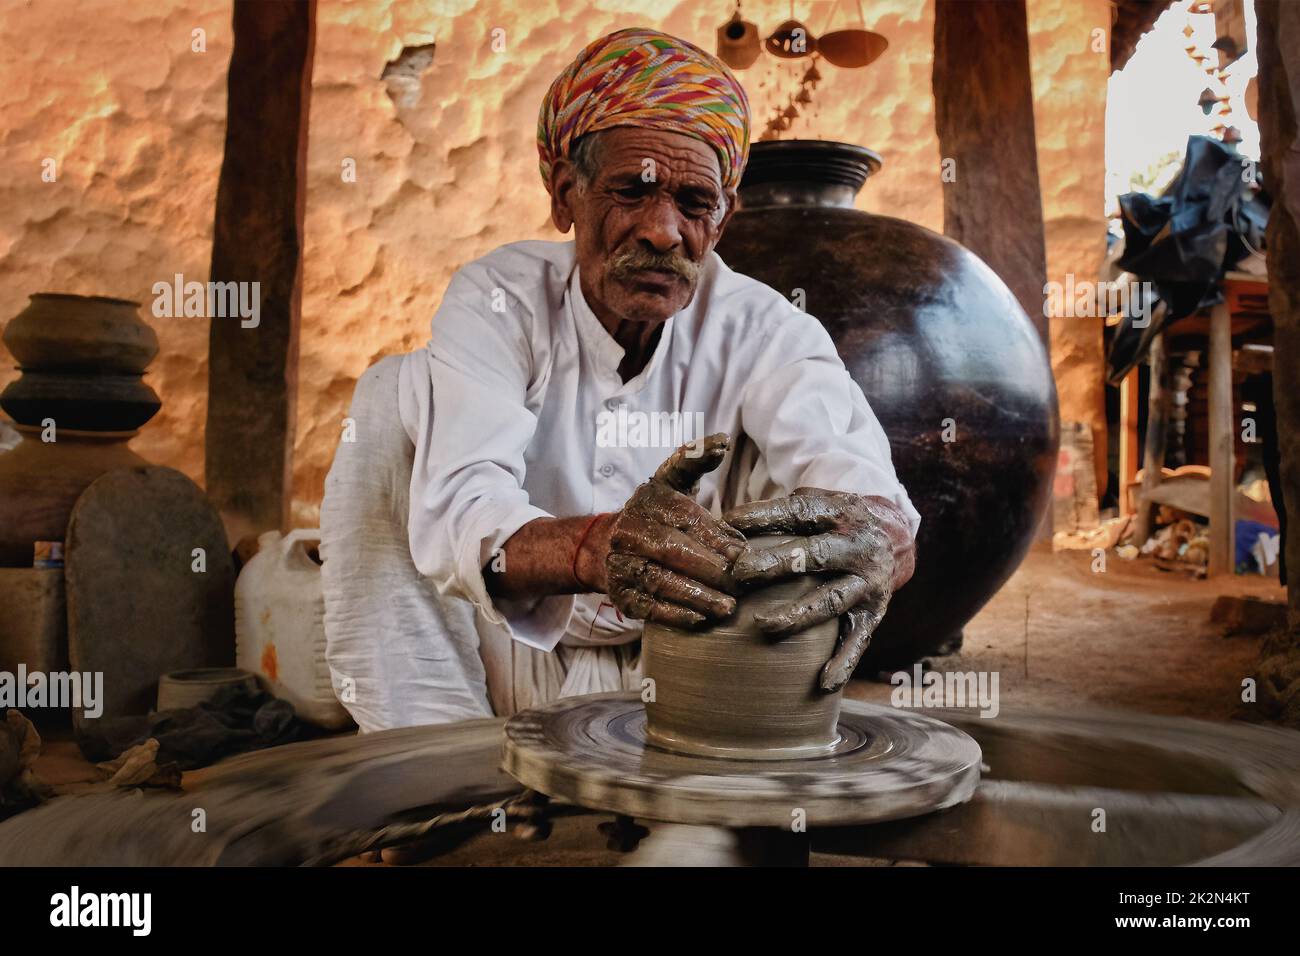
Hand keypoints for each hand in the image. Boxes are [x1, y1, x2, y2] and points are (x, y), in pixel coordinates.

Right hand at [606, 433, 745, 628]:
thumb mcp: (670, 481)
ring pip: (662, 582)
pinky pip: (649, 607)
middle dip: (711, 569)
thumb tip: (722, 441)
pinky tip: (701, 619)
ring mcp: (622, 565)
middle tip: (741, 583)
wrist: (604, 546)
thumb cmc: (654, 513)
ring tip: (728, 607)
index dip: (717, 538)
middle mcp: (630, 531)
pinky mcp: (620, 594)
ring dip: (698, 596)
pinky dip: (676, 614)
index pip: (686, 519)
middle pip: (674, 551)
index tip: (743, 554)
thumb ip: (695, 459)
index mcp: (648, 502)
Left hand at [724, 489, 915, 692]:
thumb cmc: (836, 524)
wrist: (895, 539)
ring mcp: (868, 583)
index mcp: (841, 514)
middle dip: (776, 563)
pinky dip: (843, 662)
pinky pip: (859, 640)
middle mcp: (858, 548)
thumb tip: (727, 524)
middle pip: (815, 555)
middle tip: (739, 573)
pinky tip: (824, 683)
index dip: (765, 516)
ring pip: (831, 601)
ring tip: (763, 626)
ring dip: (798, 614)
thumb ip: (784, 512)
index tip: (730, 523)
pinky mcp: (874, 613)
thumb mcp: (820, 504)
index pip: (800, 513)